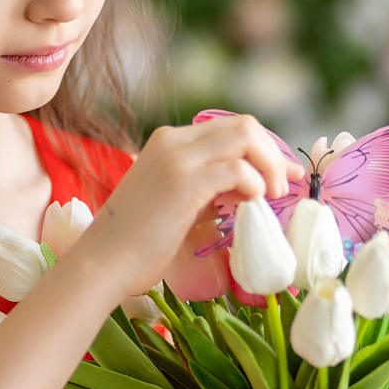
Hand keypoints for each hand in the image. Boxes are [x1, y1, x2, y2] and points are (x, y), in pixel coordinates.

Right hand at [73, 115, 304, 303]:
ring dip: (269, 165)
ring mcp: (177, 159)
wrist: (103, 263)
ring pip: (245, 137)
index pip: (230, 128)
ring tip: (270, 197)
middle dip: (274, 153)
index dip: (264, 148)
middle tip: (285, 186)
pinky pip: (237, 168)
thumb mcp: (178, 206)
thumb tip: (250, 190)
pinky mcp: (183, 183)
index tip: (283, 175)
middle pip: (243, 125)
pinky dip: (254, 183)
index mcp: (170, 143)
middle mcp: (173, 142)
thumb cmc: (137, 244)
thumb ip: (209, 192)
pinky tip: (253, 204)